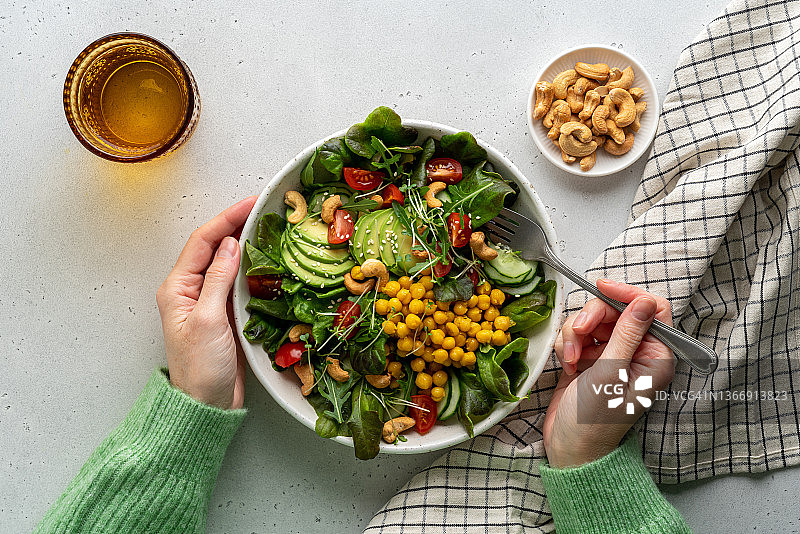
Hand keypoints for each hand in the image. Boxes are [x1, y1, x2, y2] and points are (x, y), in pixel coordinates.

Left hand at [156, 196, 257, 409]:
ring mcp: (208, 301)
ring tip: (270, 229)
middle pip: (215, 248)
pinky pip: (238, 282)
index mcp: (177, 287)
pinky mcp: (225, 314)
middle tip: (265, 211)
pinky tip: (268, 262)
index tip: (251, 204)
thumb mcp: (207, 320)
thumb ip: (218, 280)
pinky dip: (253, 268)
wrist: (206, 405)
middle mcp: (190, 290)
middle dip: (238, 225)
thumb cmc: (200, 368)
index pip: (203, 242)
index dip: (227, 218)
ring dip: (247, 245)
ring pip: (228, 263)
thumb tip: (231, 244)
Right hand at [543, 279, 674, 467]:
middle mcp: (636, 352)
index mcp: (655, 357)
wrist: (570, 448)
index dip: (627, 295)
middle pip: (616, 310)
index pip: (652, 308)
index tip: (601, 288)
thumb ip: (627, 334)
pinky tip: (567, 363)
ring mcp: (611, 354)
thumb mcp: (612, 373)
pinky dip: (568, 342)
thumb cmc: (596, 420)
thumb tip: (644, 301)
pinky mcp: (589, 358)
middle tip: (580, 333)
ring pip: (593, 320)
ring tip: (571, 358)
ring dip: (576, 333)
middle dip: (592, 318)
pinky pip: (578, 333)